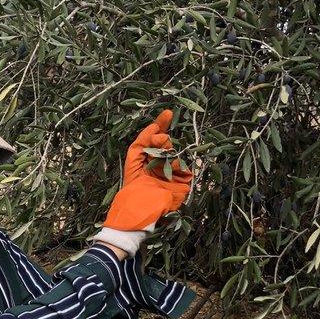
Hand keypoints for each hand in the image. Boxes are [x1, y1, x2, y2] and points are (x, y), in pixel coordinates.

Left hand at [102, 109, 192, 231]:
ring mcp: (173, 172)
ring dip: (167, 154)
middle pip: (167, 143)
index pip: (158, 138)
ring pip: (176, 153)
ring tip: (160, 161)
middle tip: (158, 145)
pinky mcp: (183, 182)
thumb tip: (156, 128)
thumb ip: (143, 140)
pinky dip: (177, 165)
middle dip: (161, 142)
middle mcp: (162, 163)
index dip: (162, 124)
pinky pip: (185, 166)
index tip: (168, 113)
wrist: (141, 205)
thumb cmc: (134, 183)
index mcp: (149, 158)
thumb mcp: (134, 157)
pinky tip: (169, 169)